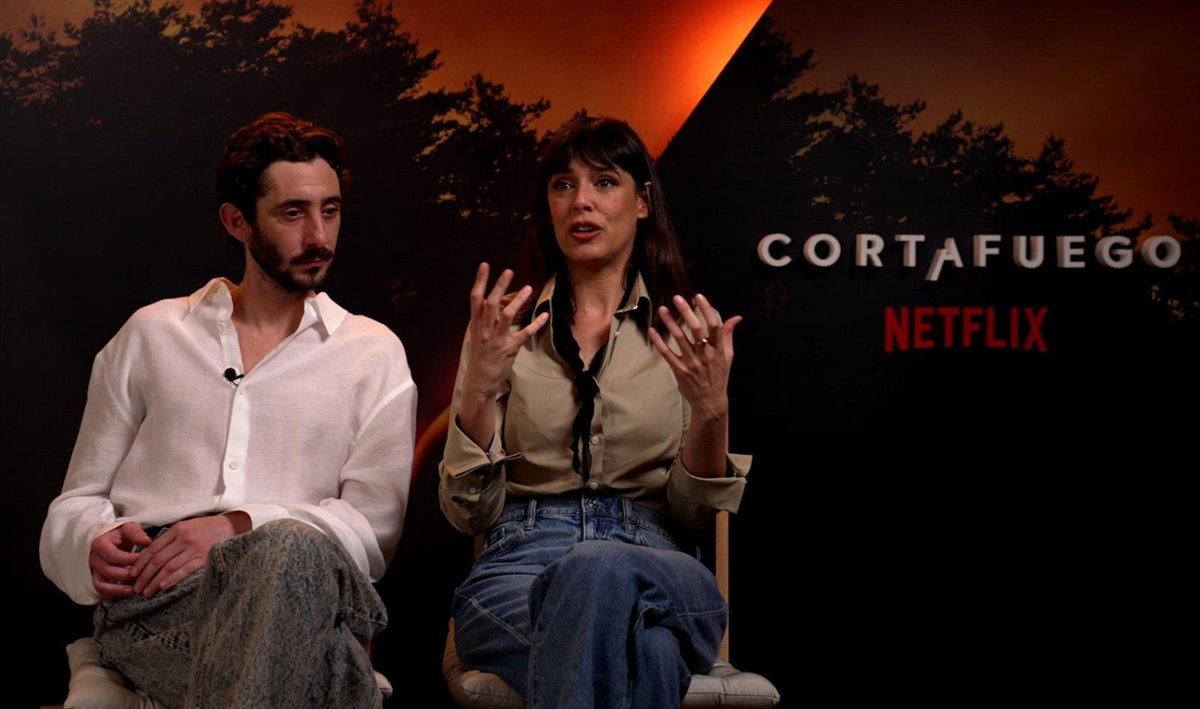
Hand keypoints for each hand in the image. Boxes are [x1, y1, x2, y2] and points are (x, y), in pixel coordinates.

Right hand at [89, 521, 152, 599]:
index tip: (145, 561)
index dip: (130, 561)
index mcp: (100, 544)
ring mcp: (93, 570)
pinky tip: (127, 593)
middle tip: (143, 576)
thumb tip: (147, 542)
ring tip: (135, 590)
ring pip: (101, 585)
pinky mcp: (96, 578)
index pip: (114, 556)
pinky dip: (113, 595)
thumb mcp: (128, 528)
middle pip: (109, 572)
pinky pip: (100, 591)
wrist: (109, 538)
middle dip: (128, 576)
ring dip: (119, 590)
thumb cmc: (119, 533)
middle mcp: (93, 558)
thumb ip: (136, 534)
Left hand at [130, 512, 249, 596]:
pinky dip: (172, 579)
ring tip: (146, 592)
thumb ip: (172, 538)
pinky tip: (163, 586)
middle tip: (136, 588)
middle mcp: (184, 538)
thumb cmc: (209, 528)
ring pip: (168, 567)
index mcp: (178, 530)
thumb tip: (153, 555)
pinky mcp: (204, 558)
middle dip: (144, 576)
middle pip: (158, 560)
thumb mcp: (188, 526)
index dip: (140, 563)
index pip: (153, 549)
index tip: (132, 574)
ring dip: (155, 581)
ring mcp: (194, 549)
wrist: (234, 526)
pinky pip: (184, 570)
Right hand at [457, 263, 548, 446]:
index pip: (475, 298)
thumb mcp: (476, 336)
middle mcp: (484, 329)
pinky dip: (535, 324)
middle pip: (490, 303)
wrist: (479, 382)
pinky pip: (523, 334)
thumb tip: (488, 301)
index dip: (480, 281)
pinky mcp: (509, 349)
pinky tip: (544, 316)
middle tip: (508, 271)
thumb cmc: (479, 357)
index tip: (485, 265)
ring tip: (528, 288)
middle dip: (499, 286)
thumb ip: (482, 319)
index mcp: (475, 324)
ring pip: (506, 316)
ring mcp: (496, 339)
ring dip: (517, 301)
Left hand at [648, 293, 742, 420]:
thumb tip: (736, 318)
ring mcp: (692, 363)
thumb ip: (728, 335)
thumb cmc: (719, 376)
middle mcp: (706, 354)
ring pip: (680, 338)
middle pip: (696, 329)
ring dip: (670, 322)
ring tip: (662, 309)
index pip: (714, 325)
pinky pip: (667, 354)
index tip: (698, 296)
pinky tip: (653, 330)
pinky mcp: (680, 371)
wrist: (710, 401)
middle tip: (677, 298)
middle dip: (686, 311)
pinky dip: (659, 342)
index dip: (707, 309)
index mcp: (718, 349)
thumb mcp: (728, 356)